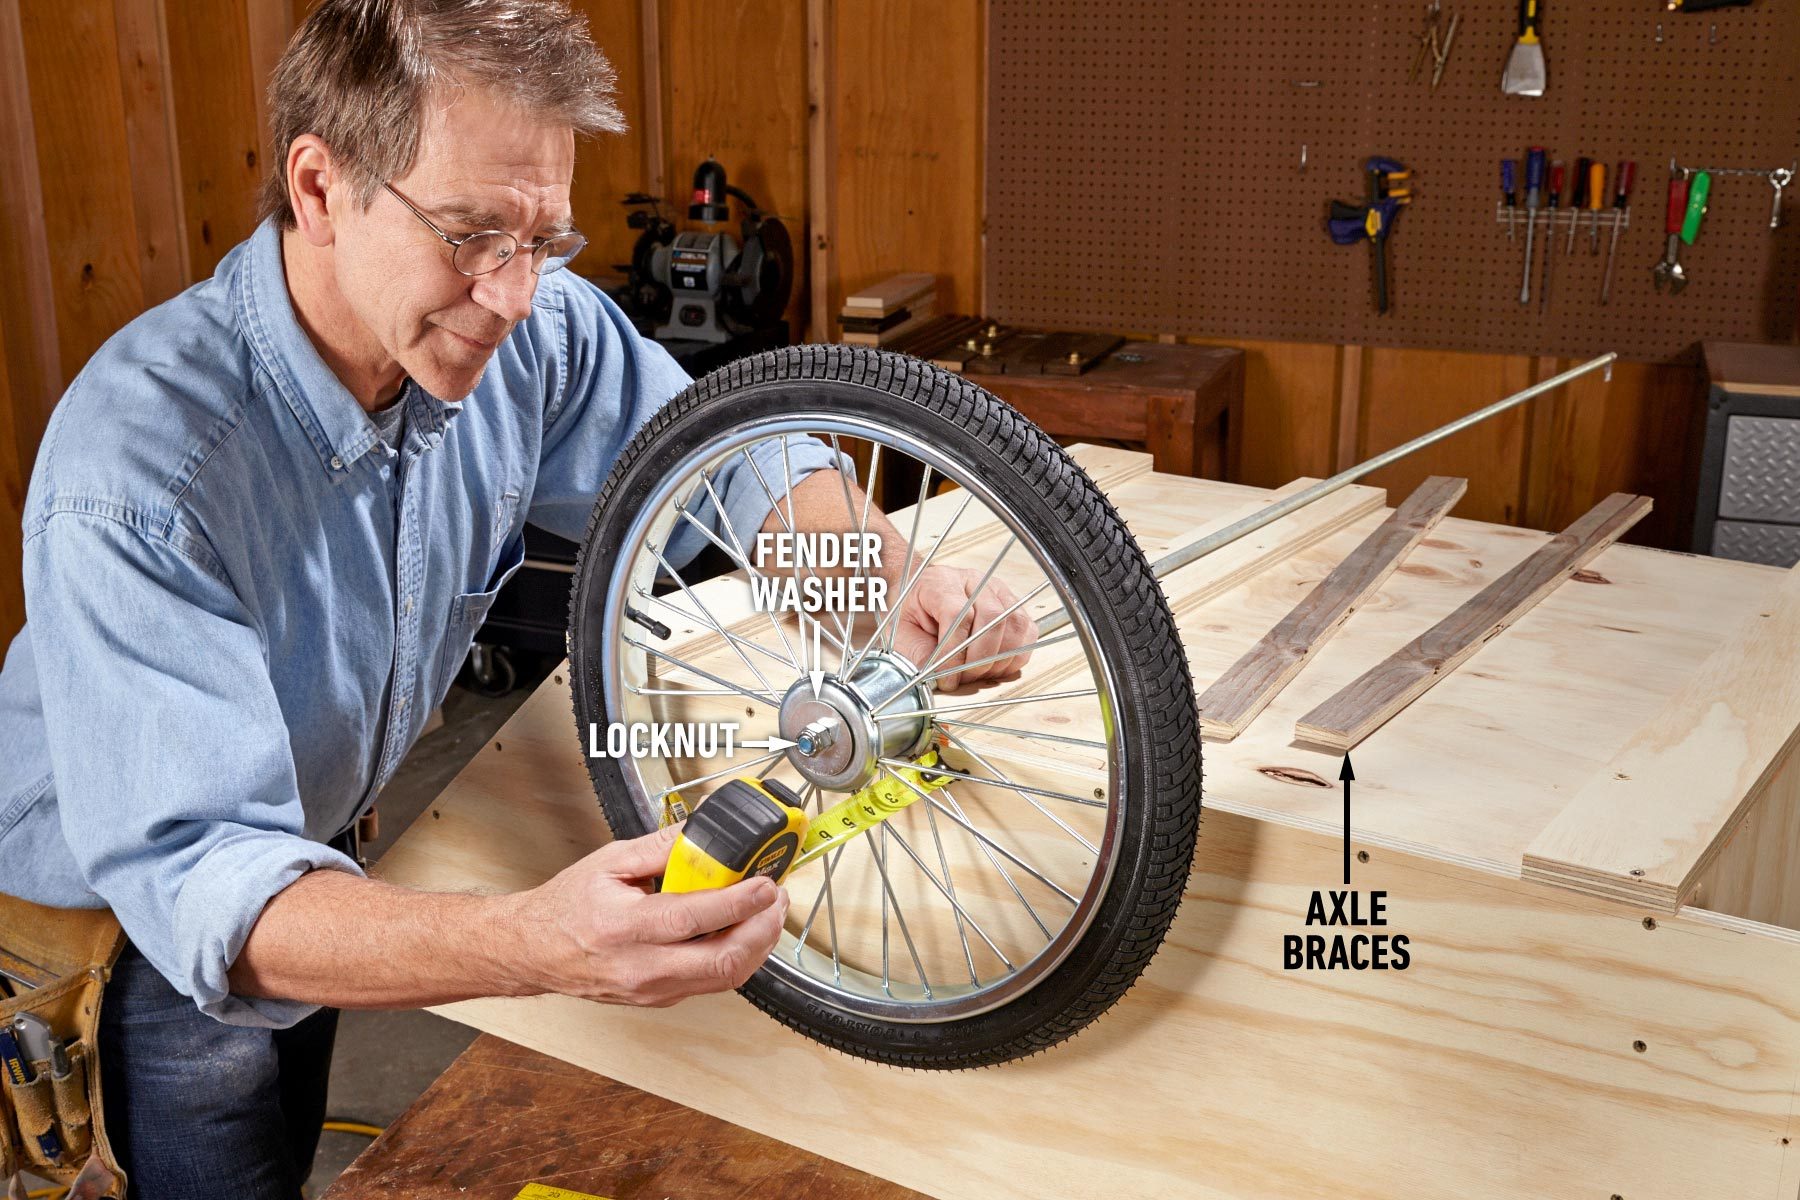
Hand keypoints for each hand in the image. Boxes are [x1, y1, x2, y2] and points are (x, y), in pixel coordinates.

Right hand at [523, 825, 788, 1006]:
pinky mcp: (660, 999)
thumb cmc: (565, 909)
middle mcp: (641, 967)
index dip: (739, 902)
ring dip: (757, 946)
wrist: (533, 951)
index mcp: (624, 928)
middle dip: (763, 930)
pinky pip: (711, 983)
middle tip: (777, 900)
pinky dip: (737, 958)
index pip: (694, 919)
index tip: (765, 883)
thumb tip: (702, 832)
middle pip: (722, 962)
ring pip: (724, 978)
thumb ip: (661, 846)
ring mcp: (653, 990)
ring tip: (767, 914)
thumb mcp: (609, 862)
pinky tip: (743, 932)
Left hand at [891, 564, 1034, 691]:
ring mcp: (997, 590)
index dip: (954, 652)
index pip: (957, 614)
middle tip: (965, 678)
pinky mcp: (1013, 603)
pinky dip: (1016, 654)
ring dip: (1001, 658)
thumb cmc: (911, 612)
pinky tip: (996, 665)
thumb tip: (940, 678)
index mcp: (940, 582)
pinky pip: (1028, 630)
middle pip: (993, 617)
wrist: (919, 593)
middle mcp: (974, 581)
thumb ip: (918, 655)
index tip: (947, 677)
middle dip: (980, 658)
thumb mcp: (902, 633)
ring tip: (980, 673)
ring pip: (1016, 624)